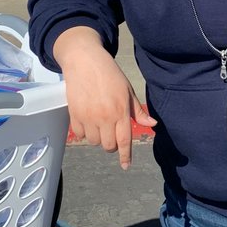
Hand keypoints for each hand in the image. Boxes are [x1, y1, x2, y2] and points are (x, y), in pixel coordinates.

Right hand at [53, 27, 155, 169]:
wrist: (85, 60)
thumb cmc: (109, 73)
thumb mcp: (127, 90)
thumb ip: (137, 110)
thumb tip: (152, 124)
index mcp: (120, 110)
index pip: (124, 140)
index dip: (125, 156)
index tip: (126, 166)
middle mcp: (104, 116)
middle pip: (108, 145)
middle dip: (111, 144)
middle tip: (111, 132)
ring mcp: (88, 116)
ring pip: (94, 141)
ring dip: (97, 137)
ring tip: (98, 123)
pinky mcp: (74, 114)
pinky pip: (79, 134)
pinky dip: (83, 132)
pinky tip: (87, 121)